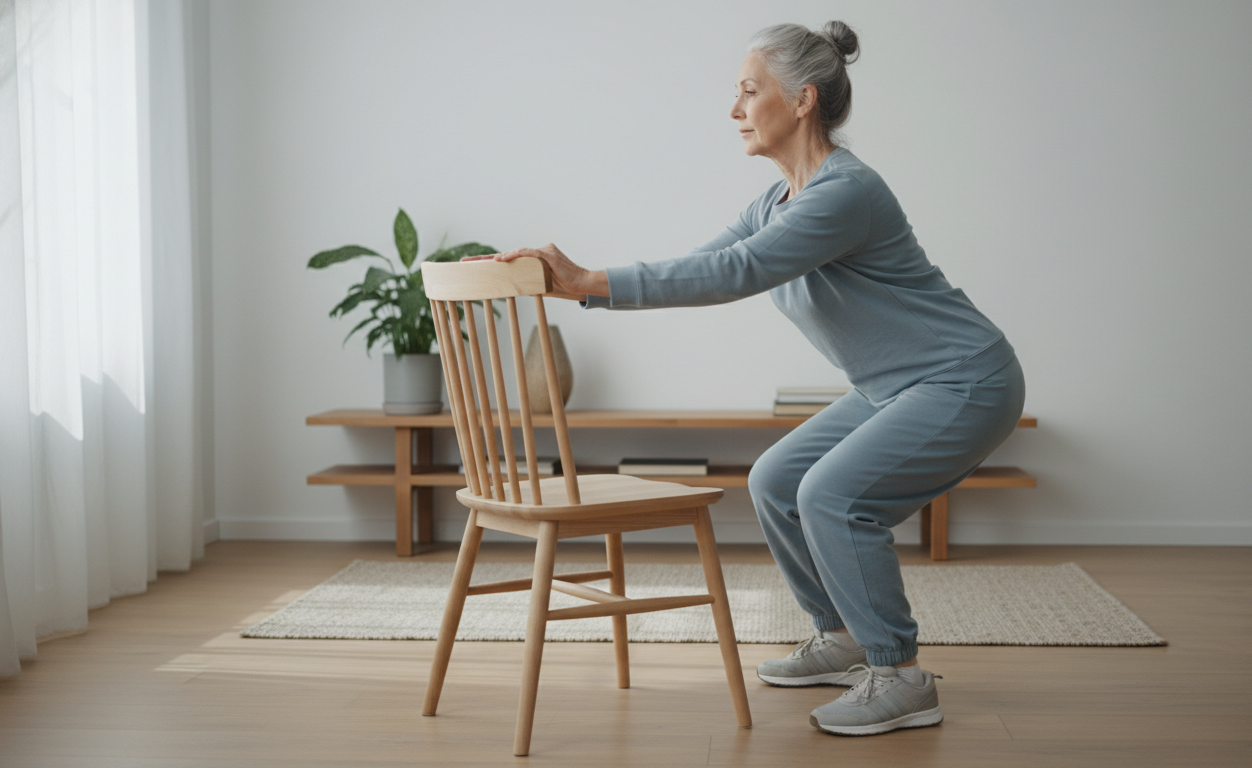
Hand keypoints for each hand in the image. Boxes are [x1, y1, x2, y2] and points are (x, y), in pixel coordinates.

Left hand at [462, 243, 607, 296]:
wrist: (581, 285)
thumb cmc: (563, 286)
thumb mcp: (538, 286)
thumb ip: (524, 283)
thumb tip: (508, 290)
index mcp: (533, 259)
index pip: (509, 260)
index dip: (490, 263)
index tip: (472, 266)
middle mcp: (536, 251)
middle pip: (507, 255)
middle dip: (485, 259)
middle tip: (465, 262)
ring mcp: (542, 251)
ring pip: (516, 253)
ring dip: (497, 258)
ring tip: (480, 263)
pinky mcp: (548, 254)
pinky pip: (528, 253)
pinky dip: (515, 255)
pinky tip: (502, 259)